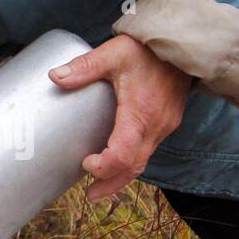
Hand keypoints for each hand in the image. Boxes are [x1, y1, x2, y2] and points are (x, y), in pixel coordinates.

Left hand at [48, 36, 191, 198]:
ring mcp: (165, 126)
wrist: (184, 43)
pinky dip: (133, 161)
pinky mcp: (168, 122)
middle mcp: (156, 125)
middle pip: (133, 167)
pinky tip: (119, 160)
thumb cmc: (148, 49)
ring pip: (143, 160)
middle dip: (111, 183)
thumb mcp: (114, 53)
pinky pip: (149, 149)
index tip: (85, 165)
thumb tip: (55, 77)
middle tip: (90, 194)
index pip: (123, 154)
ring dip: (122, 175)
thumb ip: (85, 66)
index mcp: (140, 112)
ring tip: (100, 185)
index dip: (105, 166)